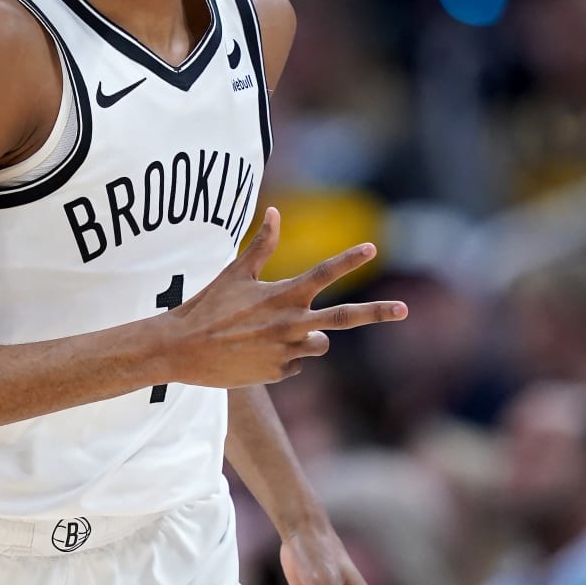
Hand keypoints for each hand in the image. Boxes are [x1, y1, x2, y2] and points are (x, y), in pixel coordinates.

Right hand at [165, 208, 406, 388]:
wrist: (182, 350)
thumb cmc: (207, 307)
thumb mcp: (234, 273)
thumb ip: (261, 245)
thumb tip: (275, 212)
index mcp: (281, 294)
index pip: (323, 272)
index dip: (348, 258)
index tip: (371, 247)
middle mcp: (291, 323)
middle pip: (344, 317)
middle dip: (377, 312)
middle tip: (404, 309)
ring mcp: (287, 350)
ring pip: (320, 344)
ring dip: (309, 337)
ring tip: (273, 333)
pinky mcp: (280, 372)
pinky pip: (297, 362)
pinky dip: (286, 356)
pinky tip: (258, 351)